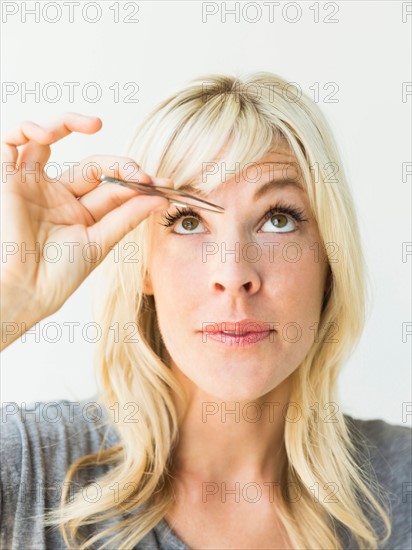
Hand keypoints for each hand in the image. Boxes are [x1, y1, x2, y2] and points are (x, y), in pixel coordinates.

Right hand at [1, 112, 169, 348]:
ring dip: (71, 125)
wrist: (26, 290)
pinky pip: (12, 141)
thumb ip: (126, 217)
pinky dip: (28, 128)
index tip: (164, 186)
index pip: (110, 185)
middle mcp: (57, 196)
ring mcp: (33, 185)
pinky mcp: (7, 178)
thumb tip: (161, 198)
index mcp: (79, 212)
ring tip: (95, 124)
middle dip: (121, 165)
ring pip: (52, 141)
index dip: (135, 181)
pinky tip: (49, 132)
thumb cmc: (59, 275)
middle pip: (92, 165)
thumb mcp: (100, 242)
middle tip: (144, 176)